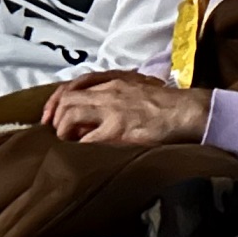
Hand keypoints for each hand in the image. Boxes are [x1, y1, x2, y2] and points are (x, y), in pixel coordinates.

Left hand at [40, 71, 209, 145]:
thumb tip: (95, 109)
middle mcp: (110, 91)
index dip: (56, 100)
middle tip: (55, 135)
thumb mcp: (138, 87)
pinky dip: (79, 149)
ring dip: (63, 132)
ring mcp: (113, 110)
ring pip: (70, 115)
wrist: (186, 111)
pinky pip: (87, 140)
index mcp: (114, 80)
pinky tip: (81, 156)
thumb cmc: (165, 103)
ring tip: (68, 145)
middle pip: (67, 98)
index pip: (74, 83)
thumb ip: (117, 92)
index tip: (51, 117)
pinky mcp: (119, 130)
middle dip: (55, 118)